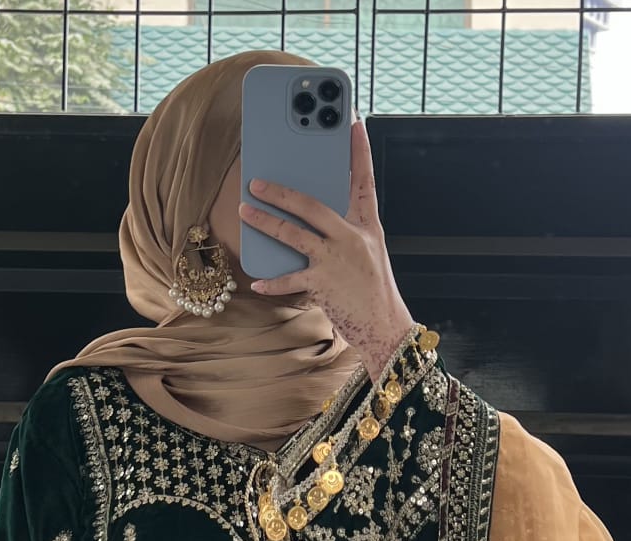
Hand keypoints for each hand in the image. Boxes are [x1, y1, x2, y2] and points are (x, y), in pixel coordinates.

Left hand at [238, 119, 414, 382]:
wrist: (385, 327)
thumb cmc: (372, 290)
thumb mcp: (366, 253)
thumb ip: (343, 231)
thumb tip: (310, 216)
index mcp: (367, 226)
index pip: (364, 181)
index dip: (359, 152)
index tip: (353, 123)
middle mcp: (352, 238)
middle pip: (312, 205)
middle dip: (281, 191)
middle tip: (256, 180)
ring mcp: (336, 260)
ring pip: (293, 234)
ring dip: (265, 222)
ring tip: (244, 212)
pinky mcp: (324, 285)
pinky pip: (290, 280)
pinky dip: (272, 282)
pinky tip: (256, 281)